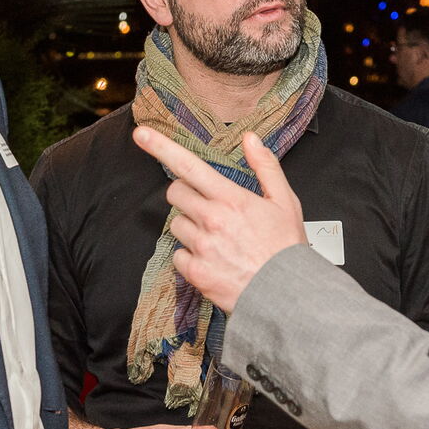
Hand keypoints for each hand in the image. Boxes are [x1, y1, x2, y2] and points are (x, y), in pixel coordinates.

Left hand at [131, 128, 306, 312]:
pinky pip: (177, 255)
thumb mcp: (285, 201)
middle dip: (186, 194)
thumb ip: (265, 166)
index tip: (141, 134)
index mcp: (231, 199)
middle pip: (175, 192)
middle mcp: (212, 220)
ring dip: (190, 226)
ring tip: (217, 238)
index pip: (189, 165)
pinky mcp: (195, 272)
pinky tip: (213, 259)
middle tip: (207, 205)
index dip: (161, 147)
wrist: (286, 294)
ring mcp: (201, 247)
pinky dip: (190, 256)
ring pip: (176, 224)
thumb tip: (250, 139)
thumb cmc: (286, 249)